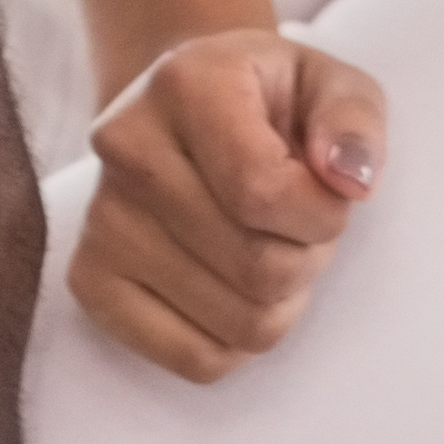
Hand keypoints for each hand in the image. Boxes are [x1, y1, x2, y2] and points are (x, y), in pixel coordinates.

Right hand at [67, 28, 386, 380]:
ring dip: (280, 301)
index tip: (327, 191)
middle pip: (259, 268)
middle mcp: (125, 147)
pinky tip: (232, 286)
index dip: (322, 214)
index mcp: (186, 85)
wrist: (186, 113)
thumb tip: (350, 179)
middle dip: (307, 257)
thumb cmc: (270, 104)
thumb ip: (353, 119)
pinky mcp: (90, 281)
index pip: (263, 192)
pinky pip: (197, 360)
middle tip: (294, 223)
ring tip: (264, 245)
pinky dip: (238, 341)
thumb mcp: (330, 84)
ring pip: (240, 324)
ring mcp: (100, 220)